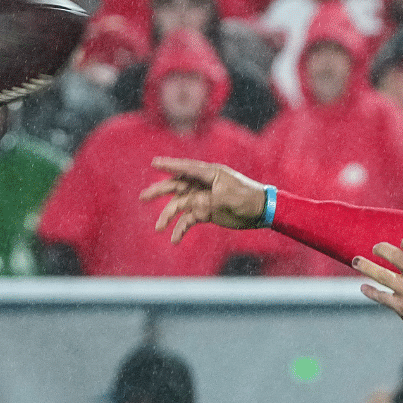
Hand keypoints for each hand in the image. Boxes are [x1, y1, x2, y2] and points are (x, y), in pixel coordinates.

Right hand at [140, 158, 267, 242]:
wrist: (260, 211)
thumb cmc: (247, 198)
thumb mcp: (229, 196)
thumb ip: (210, 198)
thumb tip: (195, 205)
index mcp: (210, 174)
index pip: (186, 168)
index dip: (170, 166)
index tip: (154, 163)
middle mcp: (203, 185)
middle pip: (176, 186)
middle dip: (159, 191)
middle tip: (143, 197)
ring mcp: (203, 199)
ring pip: (179, 205)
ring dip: (168, 216)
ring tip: (158, 228)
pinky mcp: (205, 212)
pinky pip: (188, 220)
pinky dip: (181, 229)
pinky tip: (174, 240)